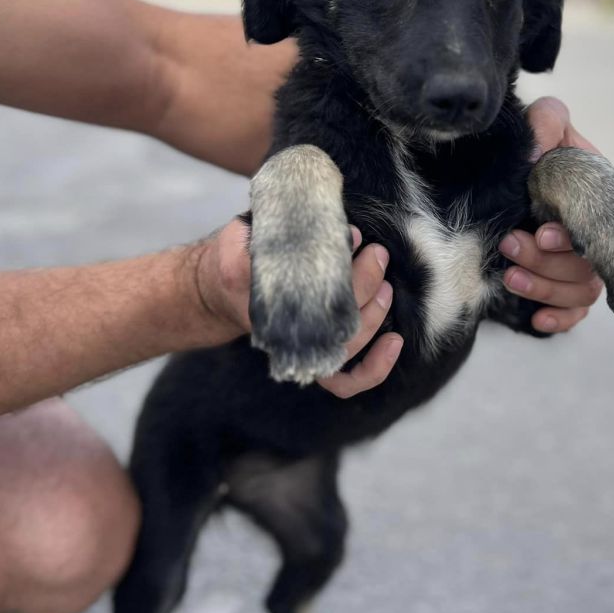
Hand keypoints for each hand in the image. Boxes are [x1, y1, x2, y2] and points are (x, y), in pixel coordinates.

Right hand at [192, 219, 402, 396]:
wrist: (218, 292)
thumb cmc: (237, 257)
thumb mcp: (240, 235)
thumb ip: (273, 231)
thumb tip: (341, 231)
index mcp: (259, 299)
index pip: (304, 290)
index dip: (338, 265)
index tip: (353, 237)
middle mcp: (281, 332)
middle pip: (332, 319)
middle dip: (364, 283)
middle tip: (377, 253)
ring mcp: (301, 349)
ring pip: (345, 348)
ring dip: (375, 315)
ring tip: (386, 283)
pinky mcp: (315, 359)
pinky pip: (345, 381)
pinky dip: (374, 367)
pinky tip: (395, 341)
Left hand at [499, 96, 603, 333]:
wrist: (499, 178)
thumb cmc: (528, 152)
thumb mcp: (538, 128)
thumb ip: (547, 122)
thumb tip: (542, 136)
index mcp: (594, 199)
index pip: (599, 227)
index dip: (570, 237)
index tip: (541, 233)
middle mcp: (591, 235)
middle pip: (587, 265)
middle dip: (547, 263)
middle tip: (510, 245)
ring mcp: (577, 264)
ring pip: (582, 292)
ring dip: (546, 289)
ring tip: (511, 278)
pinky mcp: (559, 287)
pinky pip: (574, 314)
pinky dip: (559, 320)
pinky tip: (536, 320)